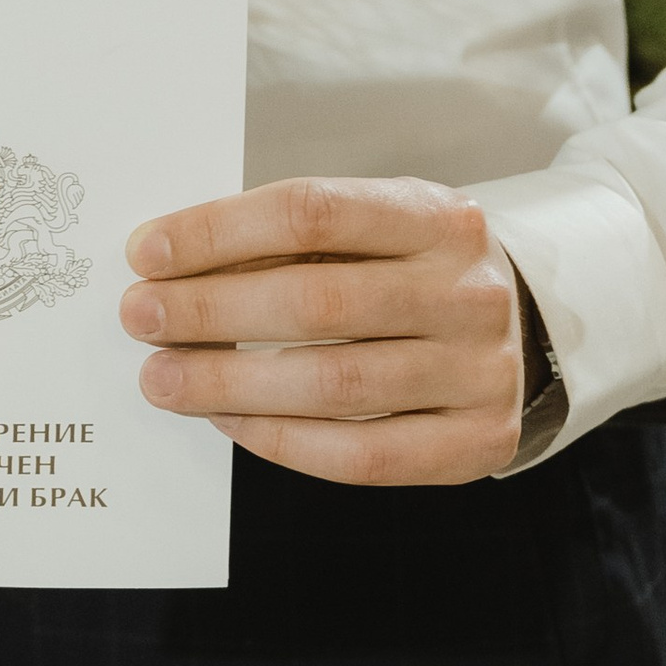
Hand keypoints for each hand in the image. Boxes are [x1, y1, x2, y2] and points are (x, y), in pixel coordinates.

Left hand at [121, 177, 524, 484]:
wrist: (524, 331)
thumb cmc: (414, 271)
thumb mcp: (374, 229)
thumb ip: (291, 240)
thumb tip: (172, 265)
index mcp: (436, 215)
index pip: (312, 210)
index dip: (219, 231)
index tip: (147, 251)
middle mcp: (468, 291)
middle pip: (319, 301)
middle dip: (212, 311)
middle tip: (141, 318)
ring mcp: (481, 371)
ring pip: (336, 384)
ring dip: (232, 383)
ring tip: (164, 379)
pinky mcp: (477, 441)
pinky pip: (364, 455)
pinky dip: (284, 441)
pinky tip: (230, 421)